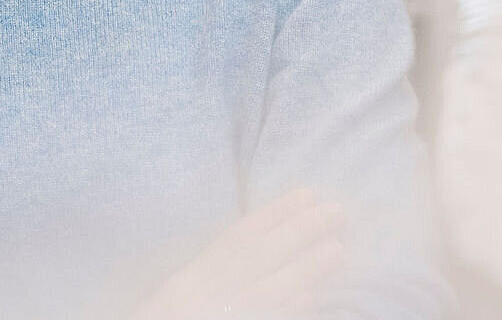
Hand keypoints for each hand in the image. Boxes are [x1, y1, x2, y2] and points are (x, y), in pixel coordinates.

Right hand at [125, 188, 345, 319]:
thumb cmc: (164, 319)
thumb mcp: (178, 300)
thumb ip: (209, 278)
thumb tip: (258, 258)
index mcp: (189, 282)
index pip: (237, 239)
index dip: (274, 214)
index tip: (307, 193)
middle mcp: (201, 295)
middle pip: (256, 257)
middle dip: (298, 232)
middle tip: (337, 210)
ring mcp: (217, 314)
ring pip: (267, 290)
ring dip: (304, 269)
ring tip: (338, 248)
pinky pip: (264, 319)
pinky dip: (289, 310)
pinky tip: (314, 298)